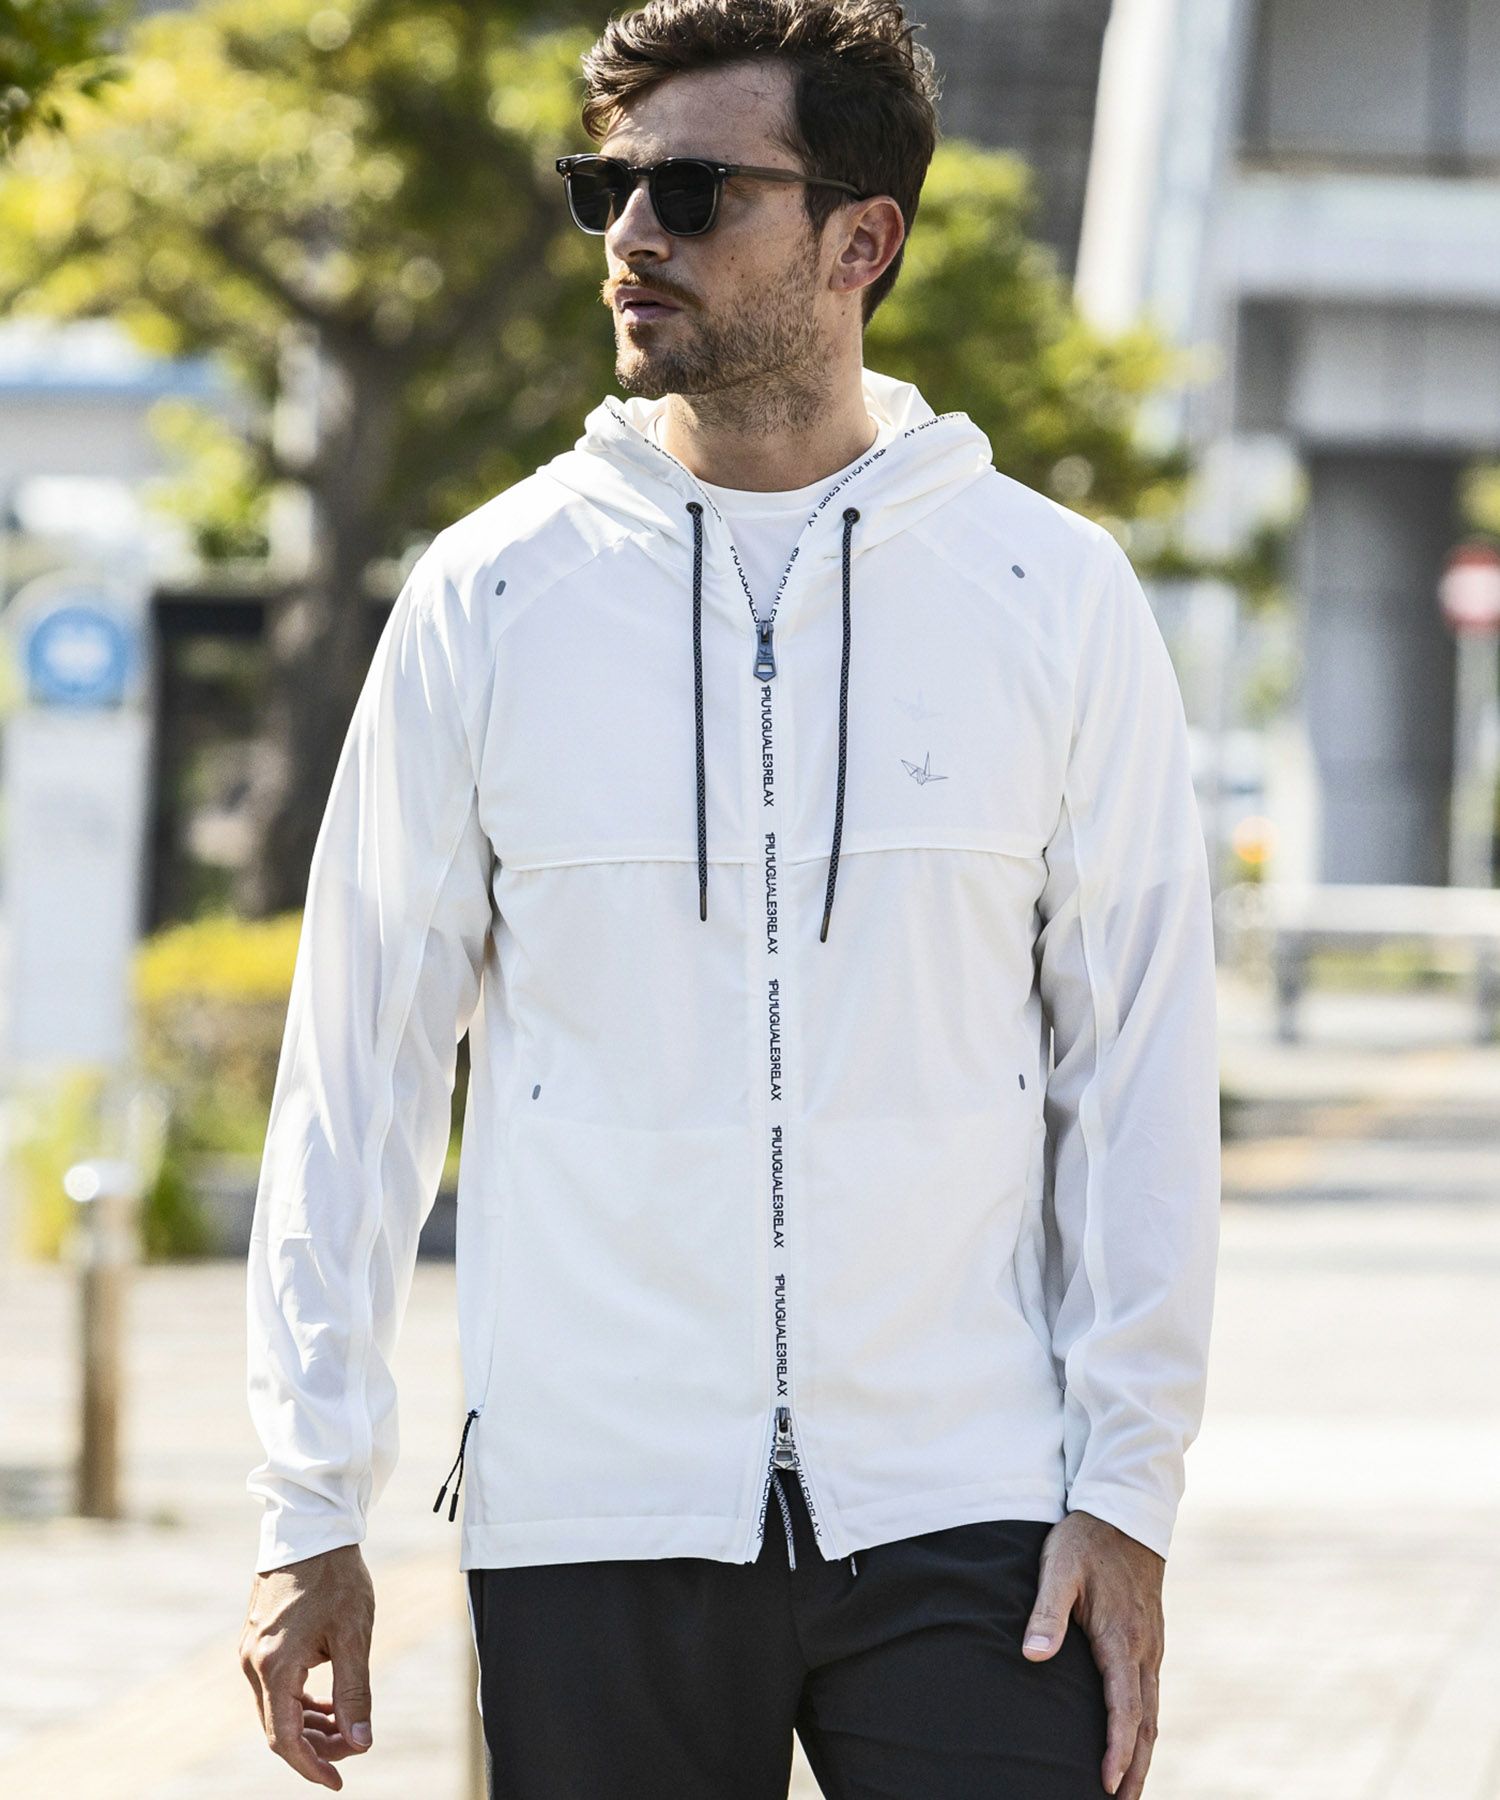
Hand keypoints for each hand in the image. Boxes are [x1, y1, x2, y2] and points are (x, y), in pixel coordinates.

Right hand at [239, 1543, 375, 1789]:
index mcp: (273, 1666)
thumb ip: (355, 1692)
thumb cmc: (335, 1575)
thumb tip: (361, 1742)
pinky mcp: (257, 1640)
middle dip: (317, 1747)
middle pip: (280, 1728)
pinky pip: (276, 1687)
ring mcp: (251, 1651)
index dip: (312, 1766)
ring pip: (277, 1708)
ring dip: (309, 1726)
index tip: (339, 1781)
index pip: (285, 1739)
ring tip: (346, 1729)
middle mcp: (253, 1663)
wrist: (310, 1527)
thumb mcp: (353, 1634)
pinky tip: (327, 1703)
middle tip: (355, 1748)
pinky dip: (301, 1702)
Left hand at [1020, 1509, 1163, 1798]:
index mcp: (1121, 1638)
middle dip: (1135, 1768)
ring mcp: (1151, 1646)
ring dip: (1142, 1753)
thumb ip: (1046, 1612)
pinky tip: (1135, 1740)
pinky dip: (1145, 1727)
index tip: (1105, 1785)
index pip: (1123, 1708)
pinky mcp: (1150, 1640)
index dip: (1116, 1750)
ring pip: (1152, 1712)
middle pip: (1145, 1723)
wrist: (1125, 1512)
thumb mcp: (1058, 1567)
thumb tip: (1033, 1656)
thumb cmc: (1085, 1540)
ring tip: (1128, 1789)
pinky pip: (1151, 1695)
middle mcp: (1143, 1648)